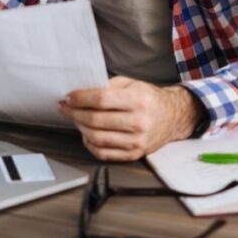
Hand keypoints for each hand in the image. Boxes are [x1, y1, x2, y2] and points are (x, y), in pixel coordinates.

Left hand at [58, 77, 204, 160]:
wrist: (172, 117)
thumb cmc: (148, 98)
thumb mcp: (130, 83)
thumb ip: (107, 86)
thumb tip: (80, 93)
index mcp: (138, 101)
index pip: (101, 100)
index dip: (80, 98)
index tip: (68, 97)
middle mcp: (139, 122)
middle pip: (96, 120)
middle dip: (74, 112)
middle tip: (65, 107)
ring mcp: (137, 141)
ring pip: (97, 138)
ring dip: (79, 127)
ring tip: (75, 118)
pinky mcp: (134, 154)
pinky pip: (103, 153)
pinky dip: (89, 144)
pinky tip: (86, 134)